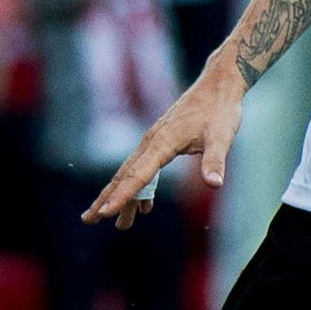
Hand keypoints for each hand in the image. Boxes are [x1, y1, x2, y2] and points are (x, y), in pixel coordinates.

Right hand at [82, 66, 245, 228]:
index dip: (121, 196)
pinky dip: (139, 188)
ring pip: (130, 173)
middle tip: (88, 220)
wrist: (217, 85)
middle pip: (123, 176)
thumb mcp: (222, 137)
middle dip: (105, 199)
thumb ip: (215, 161)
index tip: (105, 212)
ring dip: (120, 197)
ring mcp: (152, 142)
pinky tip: (144, 205)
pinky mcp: (159, 142)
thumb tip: (214, 184)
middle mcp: (150, 143)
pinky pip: (142, 169)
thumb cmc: (219, 111)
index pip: (137, 175)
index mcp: (162, 142)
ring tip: (119, 224)